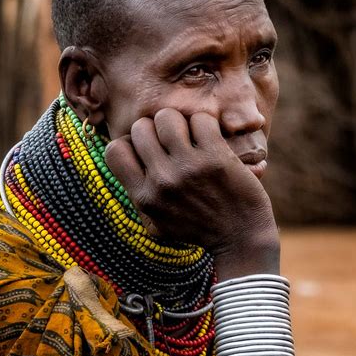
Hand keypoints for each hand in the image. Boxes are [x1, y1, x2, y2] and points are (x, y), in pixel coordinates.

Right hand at [104, 109, 278, 266]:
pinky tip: (211, 139)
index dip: (130, 142)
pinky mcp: (216, 156)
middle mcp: (162, 180)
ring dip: (180, 122)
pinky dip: (206, 124)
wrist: (241, 238)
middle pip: (141, 127)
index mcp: (144, 197)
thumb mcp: (157, 223)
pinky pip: (200, 119)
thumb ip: (139, 194)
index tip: (147, 149)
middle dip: (155, 129)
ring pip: (168, 117)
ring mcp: (188, 167)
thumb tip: (123, 158)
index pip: (114, 150)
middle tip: (172, 140)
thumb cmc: (198, 228)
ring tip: (191, 136)